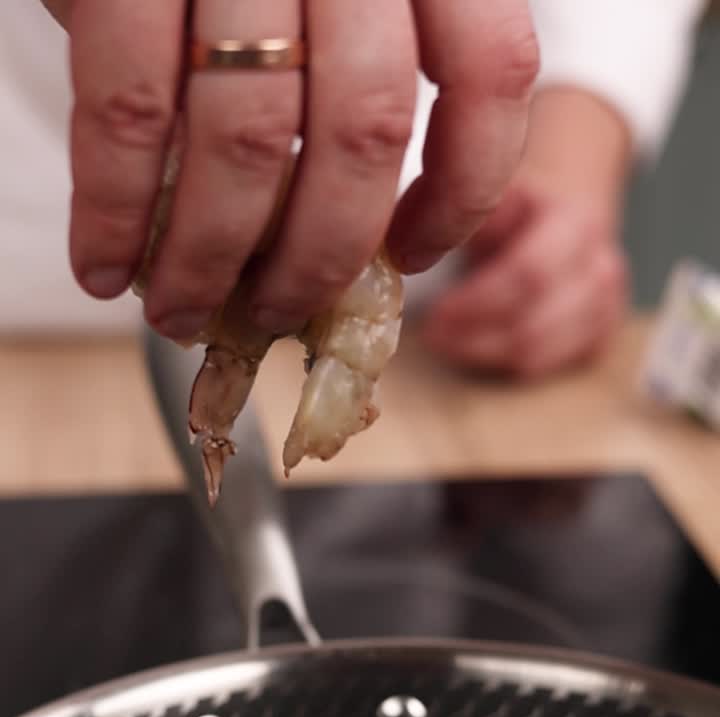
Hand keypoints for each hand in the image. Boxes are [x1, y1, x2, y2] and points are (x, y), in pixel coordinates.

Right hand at [42, 0, 537, 339]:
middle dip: (317, 258)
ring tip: (180, 310)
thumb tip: (329, 243)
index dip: (463, 189)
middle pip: (365, 132)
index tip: (410, 256)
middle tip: (274, 312)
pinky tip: (108, 268)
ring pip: (249, 139)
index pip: (492, 72)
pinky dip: (114, 211)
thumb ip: (356, 76)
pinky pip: (131, 109)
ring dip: (211, 258)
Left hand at [422, 174, 628, 378]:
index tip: (436, 314)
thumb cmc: (519, 210)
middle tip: (432, 336)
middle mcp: (601, 267)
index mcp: (577, 223)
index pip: (529, 275)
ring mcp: (605, 307)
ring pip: (538, 352)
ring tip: (446, 342)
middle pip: (533, 323)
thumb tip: (421, 236)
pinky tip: (477, 349)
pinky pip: (546, 366)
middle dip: (475, 337)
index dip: (478, 302)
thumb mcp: (496, 194)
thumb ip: (470, 215)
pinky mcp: (599, 337)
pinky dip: (505, 364)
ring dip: (483, 353)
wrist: (566, 217)